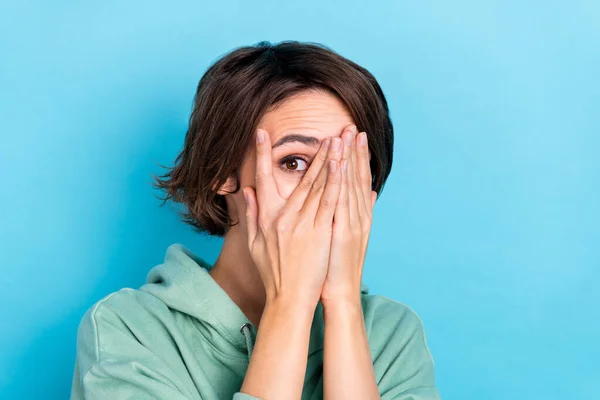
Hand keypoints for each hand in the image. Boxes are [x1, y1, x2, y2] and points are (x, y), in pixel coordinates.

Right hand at [243, 128, 343, 306]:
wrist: (289, 298)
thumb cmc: (273, 273)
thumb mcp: (254, 244)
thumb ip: (251, 214)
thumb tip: (246, 190)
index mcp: (268, 217)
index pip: (263, 179)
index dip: (261, 154)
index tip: (261, 133)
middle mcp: (285, 216)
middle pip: (301, 178)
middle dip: (315, 152)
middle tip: (326, 131)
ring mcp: (304, 224)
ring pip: (318, 186)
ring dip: (329, 161)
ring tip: (339, 139)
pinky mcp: (321, 232)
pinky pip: (330, 202)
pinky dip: (336, 181)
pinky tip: (342, 165)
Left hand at [321, 125, 376, 304]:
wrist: (339, 292)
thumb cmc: (336, 266)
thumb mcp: (348, 236)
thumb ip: (356, 212)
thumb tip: (370, 193)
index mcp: (357, 215)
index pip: (357, 180)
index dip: (357, 157)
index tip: (354, 136)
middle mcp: (358, 215)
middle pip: (357, 177)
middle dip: (355, 151)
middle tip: (353, 126)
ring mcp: (353, 222)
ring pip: (351, 184)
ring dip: (350, 159)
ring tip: (349, 135)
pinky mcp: (344, 231)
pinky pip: (342, 201)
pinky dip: (343, 181)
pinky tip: (341, 163)